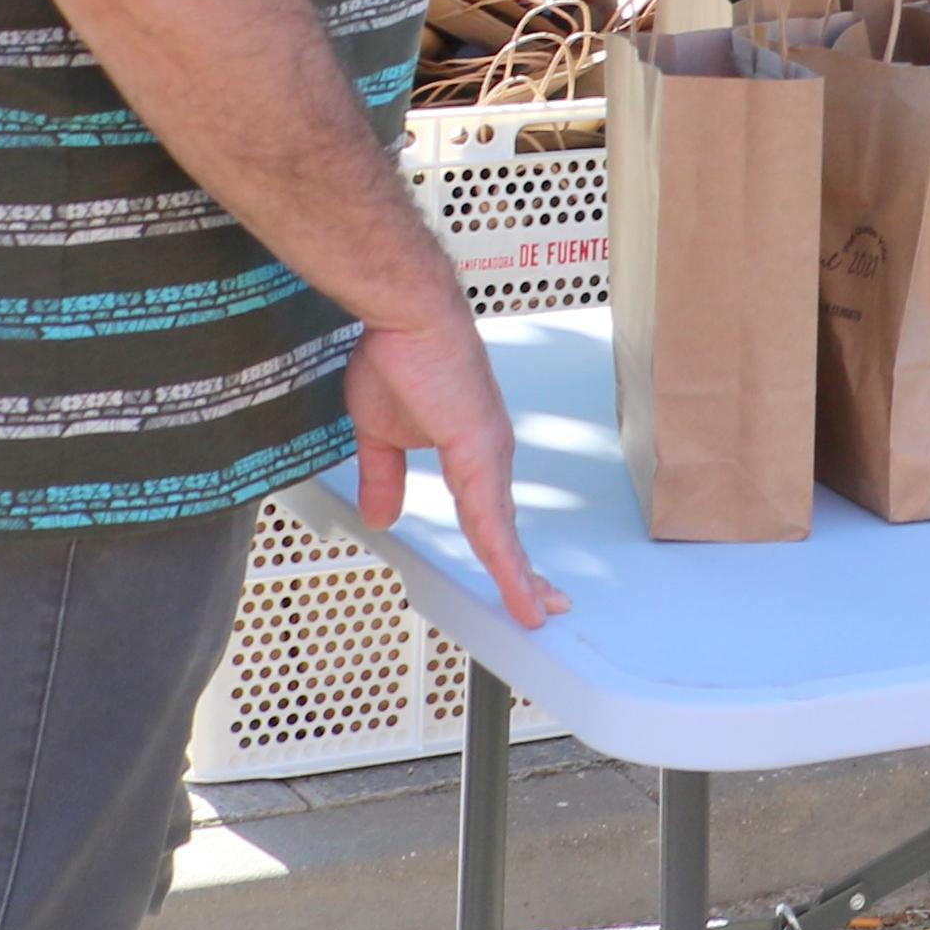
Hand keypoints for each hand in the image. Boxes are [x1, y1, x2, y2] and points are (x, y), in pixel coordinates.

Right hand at [348, 301, 562, 632]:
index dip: (504, 553)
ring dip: (519, 576)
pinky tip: (513, 582)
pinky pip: (489, 516)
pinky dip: (503, 554)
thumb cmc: (398, 359)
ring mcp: (490, 454)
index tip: (519, 583)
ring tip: (535, 612)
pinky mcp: (480, 449)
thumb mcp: (380, 435)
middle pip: (508, 529)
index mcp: (472, 454)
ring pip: (503, 531)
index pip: (490, 516)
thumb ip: (384, 477)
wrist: (405, 317)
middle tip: (549, 608)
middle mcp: (490, 457)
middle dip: (526, 574)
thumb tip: (382, 517)